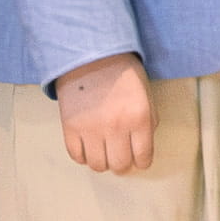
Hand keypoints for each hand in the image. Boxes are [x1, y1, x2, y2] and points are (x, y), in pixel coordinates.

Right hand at [53, 54, 158, 179]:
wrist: (90, 54)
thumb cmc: (122, 72)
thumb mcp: (146, 93)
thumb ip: (149, 120)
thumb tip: (143, 146)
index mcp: (140, 118)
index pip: (143, 157)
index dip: (141, 161)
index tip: (138, 158)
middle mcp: (116, 127)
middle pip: (119, 165)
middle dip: (122, 163)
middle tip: (120, 154)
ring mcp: (91, 129)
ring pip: (98, 165)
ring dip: (102, 161)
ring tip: (103, 149)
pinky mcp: (70, 127)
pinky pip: (76, 156)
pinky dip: (83, 155)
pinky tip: (88, 144)